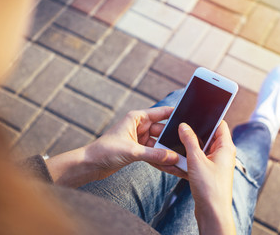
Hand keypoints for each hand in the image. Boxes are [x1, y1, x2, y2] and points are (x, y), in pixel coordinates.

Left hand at [46, 107, 178, 187]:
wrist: (90, 165)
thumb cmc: (105, 151)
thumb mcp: (132, 151)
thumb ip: (155, 154)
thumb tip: (173, 157)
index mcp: (137, 118)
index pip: (161, 113)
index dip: (175, 114)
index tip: (189, 117)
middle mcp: (139, 127)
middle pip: (162, 131)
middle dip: (172, 139)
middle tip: (188, 145)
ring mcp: (139, 140)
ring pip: (159, 145)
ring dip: (167, 152)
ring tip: (181, 159)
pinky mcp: (137, 151)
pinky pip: (153, 154)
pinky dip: (160, 160)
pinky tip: (171, 166)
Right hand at [154, 121, 236, 234]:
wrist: (212, 212)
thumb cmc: (209, 187)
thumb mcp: (196, 159)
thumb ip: (189, 140)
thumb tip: (184, 126)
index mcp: (226, 147)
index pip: (220, 125)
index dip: (208, 119)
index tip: (195, 114)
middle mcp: (223, 154)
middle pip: (209, 136)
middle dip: (195, 134)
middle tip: (181, 129)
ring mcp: (217, 164)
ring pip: (202, 149)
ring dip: (191, 147)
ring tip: (179, 145)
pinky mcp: (210, 172)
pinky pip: (199, 160)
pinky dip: (191, 159)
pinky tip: (180, 160)